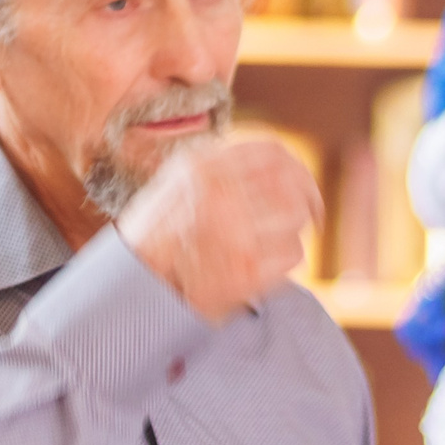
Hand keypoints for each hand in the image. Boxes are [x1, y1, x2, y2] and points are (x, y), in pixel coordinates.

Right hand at [118, 135, 322, 324]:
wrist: (132, 292)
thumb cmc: (152, 243)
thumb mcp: (173, 187)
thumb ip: (216, 170)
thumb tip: (272, 164)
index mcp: (202, 169)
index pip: (272, 152)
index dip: (296, 167)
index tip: (302, 183)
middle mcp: (219, 195)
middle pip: (292, 184)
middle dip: (308, 200)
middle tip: (312, 215)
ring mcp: (234, 233)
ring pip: (295, 219)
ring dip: (290, 233)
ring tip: (269, 247)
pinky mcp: (247, 271)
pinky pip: (291, 256)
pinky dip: (283, 264)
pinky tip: (260, 270)